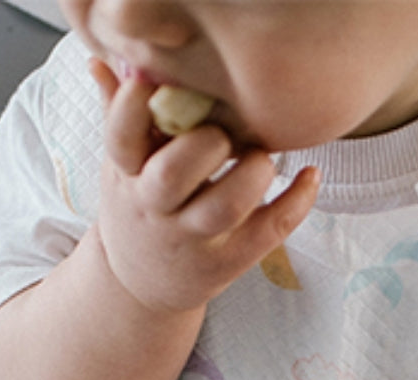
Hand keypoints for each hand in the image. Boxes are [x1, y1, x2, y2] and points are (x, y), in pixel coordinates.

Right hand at [89, 59, 318, 313]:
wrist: (142, 284)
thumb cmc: (138, 207)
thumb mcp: (120, 167)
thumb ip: (119, 116)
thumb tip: (107, 58)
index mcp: (126, 174)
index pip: (121, 137)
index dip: (134, 106)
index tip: (153, 84)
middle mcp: (157, 208)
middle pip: (174, 173)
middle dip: (205, 142)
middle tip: (224, 132)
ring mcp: (194, 238)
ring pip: (226, 206)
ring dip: (253, 172)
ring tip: (263, 157)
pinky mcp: (230, 261)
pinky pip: (270, 230)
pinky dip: (297, 201)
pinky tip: (310, 174)